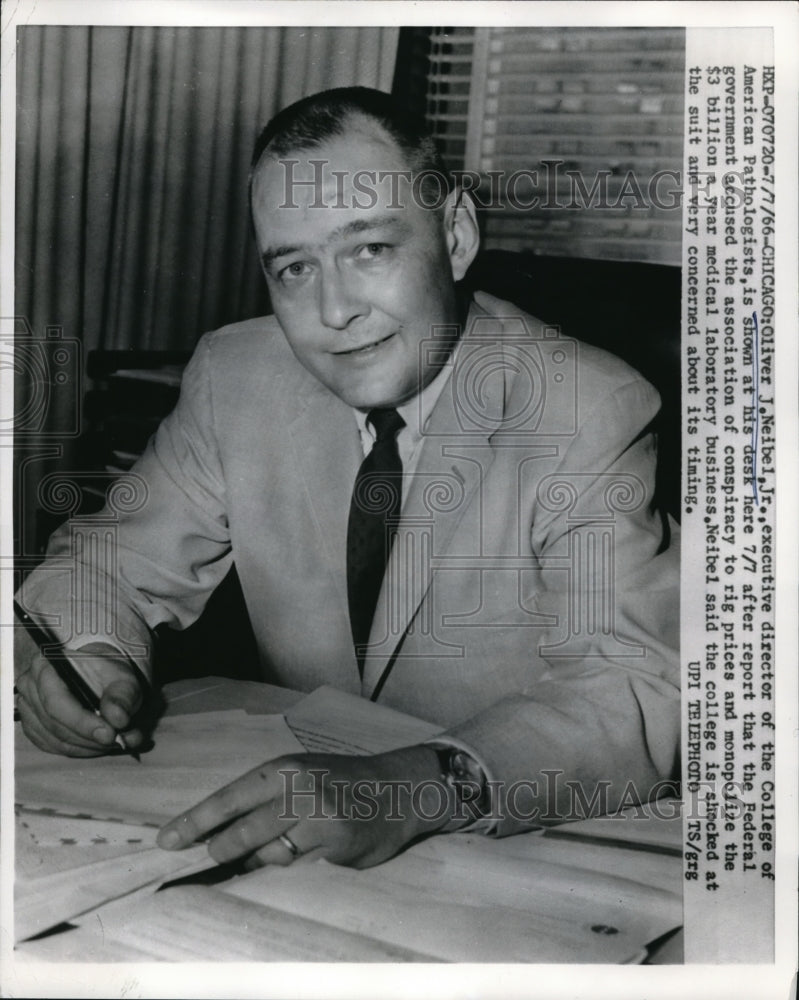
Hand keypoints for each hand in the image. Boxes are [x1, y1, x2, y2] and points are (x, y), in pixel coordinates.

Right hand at [15, 626, 145, 756]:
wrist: (96, 675)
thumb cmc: (107, 674)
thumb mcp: (122, 677)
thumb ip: (122, 696)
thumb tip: (117, 719)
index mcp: (45, 666)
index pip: (56, 702)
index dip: (82, 722)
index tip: (109, 734)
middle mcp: (30, 687)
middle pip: (56, 725)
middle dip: (91, 738)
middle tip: (121, 741)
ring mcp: (29, 709)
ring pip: (57, 740)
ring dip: (90, 746)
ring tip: (119, 742)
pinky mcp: (34, 728)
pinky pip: (56, 747)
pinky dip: (82, 750)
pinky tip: (101, 744)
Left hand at [157, 745, 455, 869]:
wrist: (398, 788)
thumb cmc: (341, 780)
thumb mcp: (301, 774)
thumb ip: (263, 799)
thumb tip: (215, 832)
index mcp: (284, 770)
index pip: (227, 799)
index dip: (193, 823)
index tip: (165, 841)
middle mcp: (298, 792)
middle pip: (240, 834)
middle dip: (217, 851)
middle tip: (203, 860)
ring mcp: (318, 823)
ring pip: (266, 857)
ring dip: (253, 864)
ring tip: (257, 857)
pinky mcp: (335, 850)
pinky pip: (296, 869)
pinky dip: (287, 869)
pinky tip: (296, 859)